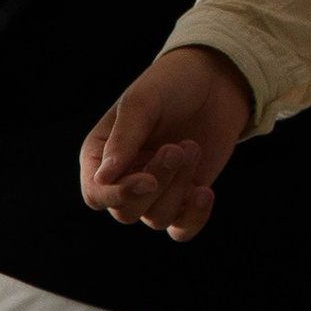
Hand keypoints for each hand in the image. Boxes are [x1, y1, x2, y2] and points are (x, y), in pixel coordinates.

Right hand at [81, 44, 254, 239]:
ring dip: (178, 188)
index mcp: (99, 155)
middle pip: (126, 213)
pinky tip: (205, 191)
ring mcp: (155, 192)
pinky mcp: (184, 198)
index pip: (95, 194)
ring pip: (156, 219)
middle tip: (178, 148)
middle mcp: (123, 178)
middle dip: (158, 184)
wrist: (214, 81)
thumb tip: (103, 179)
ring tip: (192, 147)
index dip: (117, 195)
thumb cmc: (170, 85)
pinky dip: (194, 218)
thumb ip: (123, 139)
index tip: (147, 179)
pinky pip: (182, 229)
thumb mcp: (142, 102)